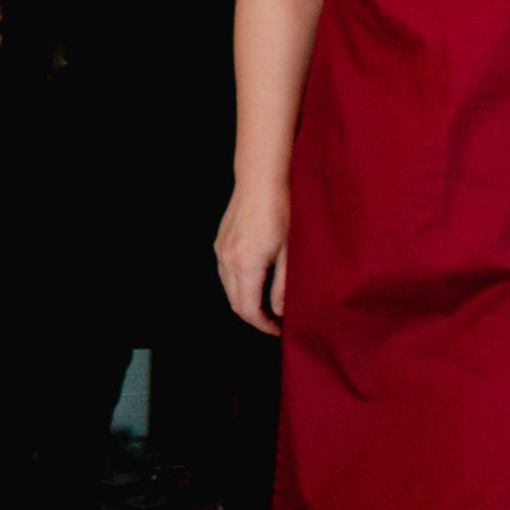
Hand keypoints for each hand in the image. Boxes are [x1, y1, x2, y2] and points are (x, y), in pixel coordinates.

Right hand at [215, 180, 287, 334]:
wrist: (261, 180)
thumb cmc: (281, 211)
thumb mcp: (289, 252)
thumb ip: (283, 286)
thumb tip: (279, 311)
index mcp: (246, 265)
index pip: (249, 310)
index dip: (263, 325)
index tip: (279, 330)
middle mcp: (227, 260)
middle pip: (236, 304)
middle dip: (255, 318)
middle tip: (276, 322)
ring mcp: (220, 251)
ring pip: (229, 290)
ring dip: (245, 302)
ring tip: (268, 304)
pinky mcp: (220, 243)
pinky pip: (225, 275)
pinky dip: (239, 286)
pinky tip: (257, 282)